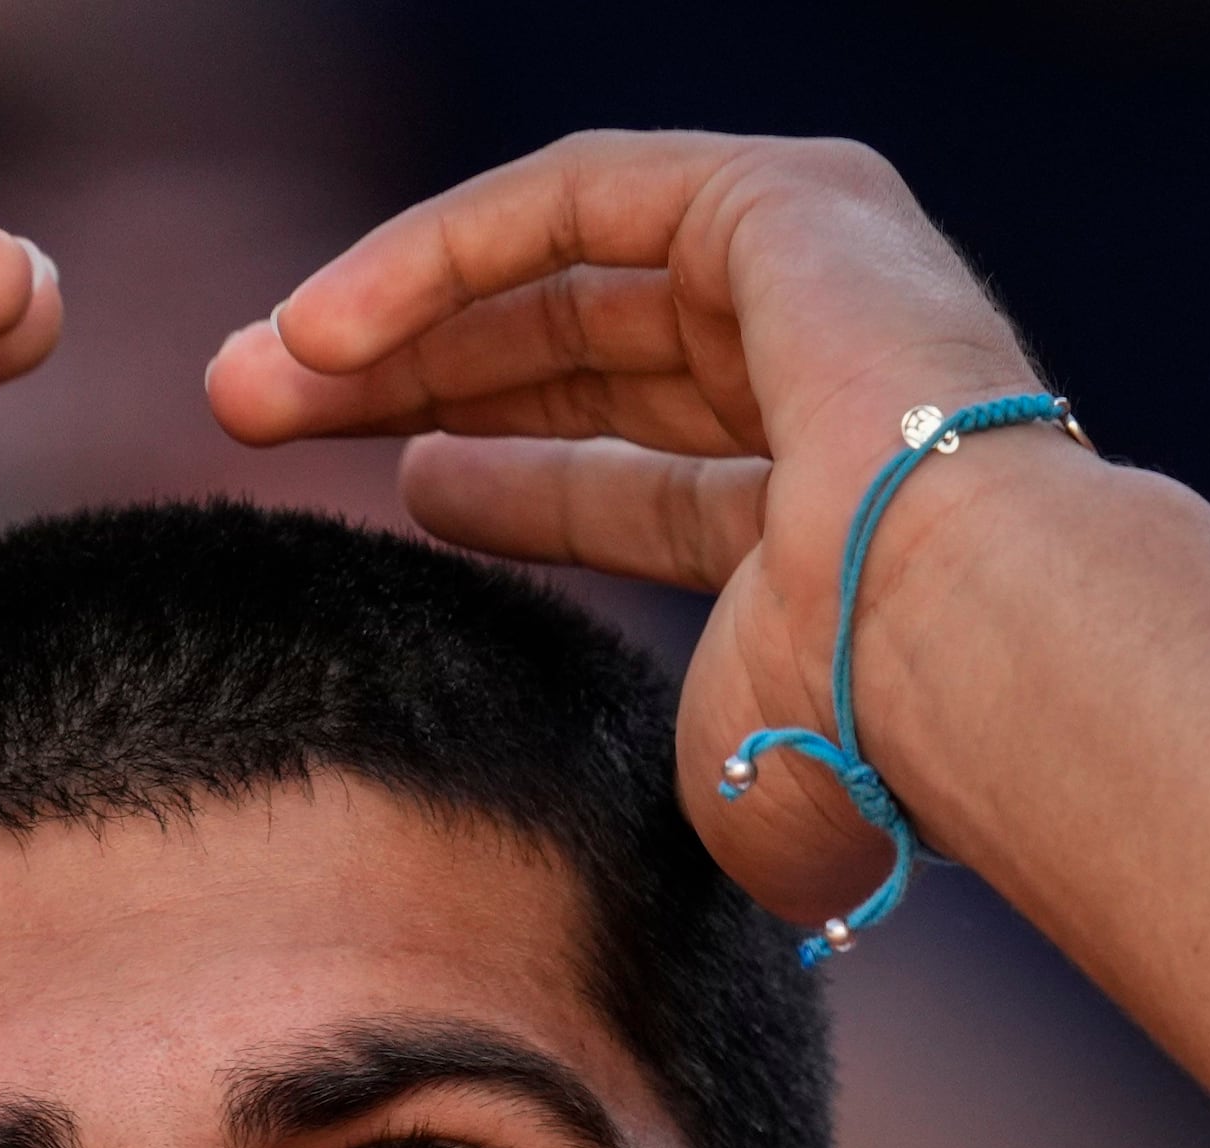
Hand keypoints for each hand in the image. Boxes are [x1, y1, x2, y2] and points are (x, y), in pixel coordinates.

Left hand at [208, 135, 1044, 933]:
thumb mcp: (705, 763)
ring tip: (253, 381)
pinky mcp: (782, 199)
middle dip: (407, 386)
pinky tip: (324, 327)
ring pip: (559, 274)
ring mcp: (820, 275)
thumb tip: (555, 886)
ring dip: (393, 323)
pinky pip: (571, 201)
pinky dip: (439, 251)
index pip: (634, 471)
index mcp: (826, 522)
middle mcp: (831, 382)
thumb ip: (638, 762)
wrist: (957, 655)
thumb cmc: (849, 755)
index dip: (497, 478)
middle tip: (253, 420)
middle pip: (577, 359)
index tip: (383, 495)